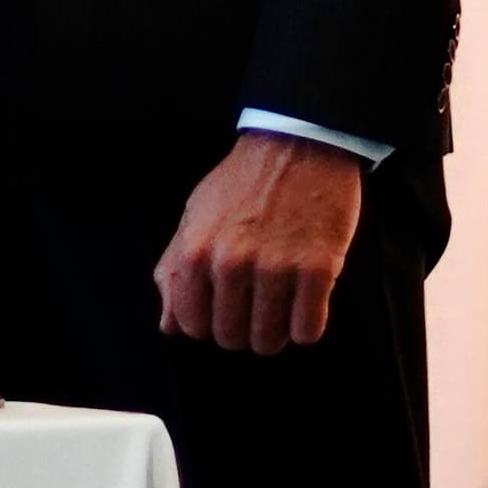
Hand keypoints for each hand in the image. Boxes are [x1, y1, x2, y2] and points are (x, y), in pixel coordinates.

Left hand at [155, 132, 366, 354]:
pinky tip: (304, 304)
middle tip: (255, 306)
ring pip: (269, 341)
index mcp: (196, 252)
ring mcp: (276, 268)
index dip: (208, 324)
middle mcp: (232, 264)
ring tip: (279, 306)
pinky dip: (306, 327)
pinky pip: (308, 331)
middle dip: (242, 330)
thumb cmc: (245, 183)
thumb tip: (170, 324)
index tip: (222, 311)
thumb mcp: (195, 216)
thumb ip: (175, 270)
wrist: (299, 146)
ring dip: (274, 333)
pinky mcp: (318, 270)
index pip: (191, 325)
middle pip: (231, 338)